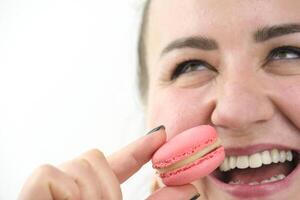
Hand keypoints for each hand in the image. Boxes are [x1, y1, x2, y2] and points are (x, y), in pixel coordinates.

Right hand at [18, 128, 165, 199]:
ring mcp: (50, 181)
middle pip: (97, 158)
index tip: (161, 135)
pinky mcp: (37, 181)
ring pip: (87, 163)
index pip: (117, 165)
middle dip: (108, 189)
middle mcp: (69, 183)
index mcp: (90, 194)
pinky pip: (61, 174)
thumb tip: (191, 190)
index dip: (138, 149)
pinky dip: (69, 196)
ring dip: (93, 196)